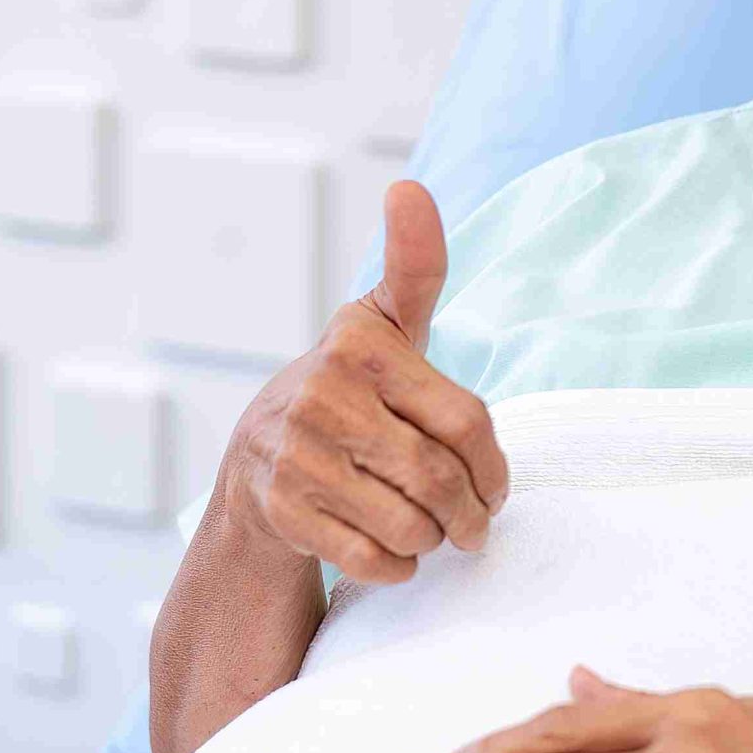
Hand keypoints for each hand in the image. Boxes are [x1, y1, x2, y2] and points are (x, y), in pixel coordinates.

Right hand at [221, 179, 509, 586]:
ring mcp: (296, 455)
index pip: (466, 422)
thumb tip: (409, 185)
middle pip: (440, 480)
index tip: (496, 486)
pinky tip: (395, 551)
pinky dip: (397, 567)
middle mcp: (323, 395)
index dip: (495, 467)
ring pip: (409, 524)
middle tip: (477, 526)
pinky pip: (370, 557)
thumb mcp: (382, 325)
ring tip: (434, 531)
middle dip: (471, 515)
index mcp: (360, 346)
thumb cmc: (348, 391)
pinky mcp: (281, 510)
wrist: (255, 465)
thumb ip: (414, 267)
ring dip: (434, 540)